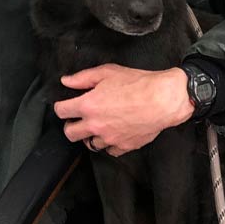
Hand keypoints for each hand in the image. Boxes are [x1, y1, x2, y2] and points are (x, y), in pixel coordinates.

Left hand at [53, 64, 192, 156]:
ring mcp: (109, 138)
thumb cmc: (138, 84)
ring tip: (96, 126)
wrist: (163, 99)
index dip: (61, 107)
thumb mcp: (107, 72)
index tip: (65, 105)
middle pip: (70, 133)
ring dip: (90, 135)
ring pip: (89, 144)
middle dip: (70, 125)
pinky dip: (109, 144)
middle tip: (77, 118)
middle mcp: (95, 125)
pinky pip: (110, 151)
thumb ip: (82, 78)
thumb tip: (66, 81)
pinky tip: (113, 133)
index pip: (61, 111)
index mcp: (88, 106)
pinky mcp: (124, 146)